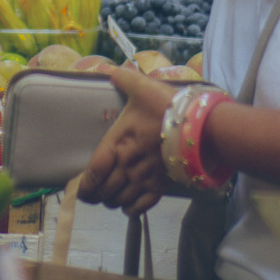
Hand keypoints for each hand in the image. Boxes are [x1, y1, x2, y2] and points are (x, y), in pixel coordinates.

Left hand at [78, 68, 177, 215]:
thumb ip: (123, 78)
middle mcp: (127, 165)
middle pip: (105, 190)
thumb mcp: (141, 87)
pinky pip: (141, 206)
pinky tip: (129, 205)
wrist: (199, 128)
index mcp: (117, 144)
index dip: (84, 185)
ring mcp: (145, 178)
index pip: (93, 172)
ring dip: (113, 200)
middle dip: (97, 194)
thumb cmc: (166, 107)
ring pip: (120, 200)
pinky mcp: (162, 186)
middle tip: (94, 193)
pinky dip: (132, 209)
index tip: (80, 190)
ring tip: (111, 196)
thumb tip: (112, 71)